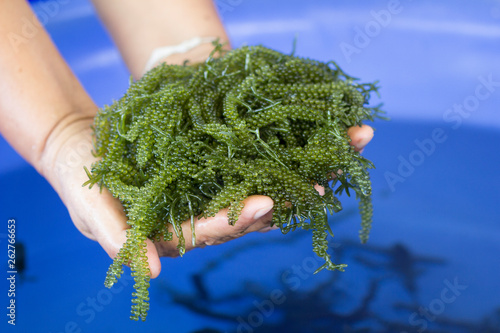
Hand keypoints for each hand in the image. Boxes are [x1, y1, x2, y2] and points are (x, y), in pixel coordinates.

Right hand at [41, 112, 372, 278]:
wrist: (82, 139)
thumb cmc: (82, 172)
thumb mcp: (88, 202)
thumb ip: (114, 234)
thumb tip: (152, 271)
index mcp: (174, 230)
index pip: (212, 228)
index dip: (239, 218)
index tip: (268, 203)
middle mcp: (200, 213)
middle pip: (250, 209)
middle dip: (290, 196)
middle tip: (327, 181)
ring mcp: (213, 188)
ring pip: (263, 182)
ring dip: (302, 169)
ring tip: (340, 152)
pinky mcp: (219, 164)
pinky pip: (255, 159)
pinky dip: (283, 148)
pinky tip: (315, 138)